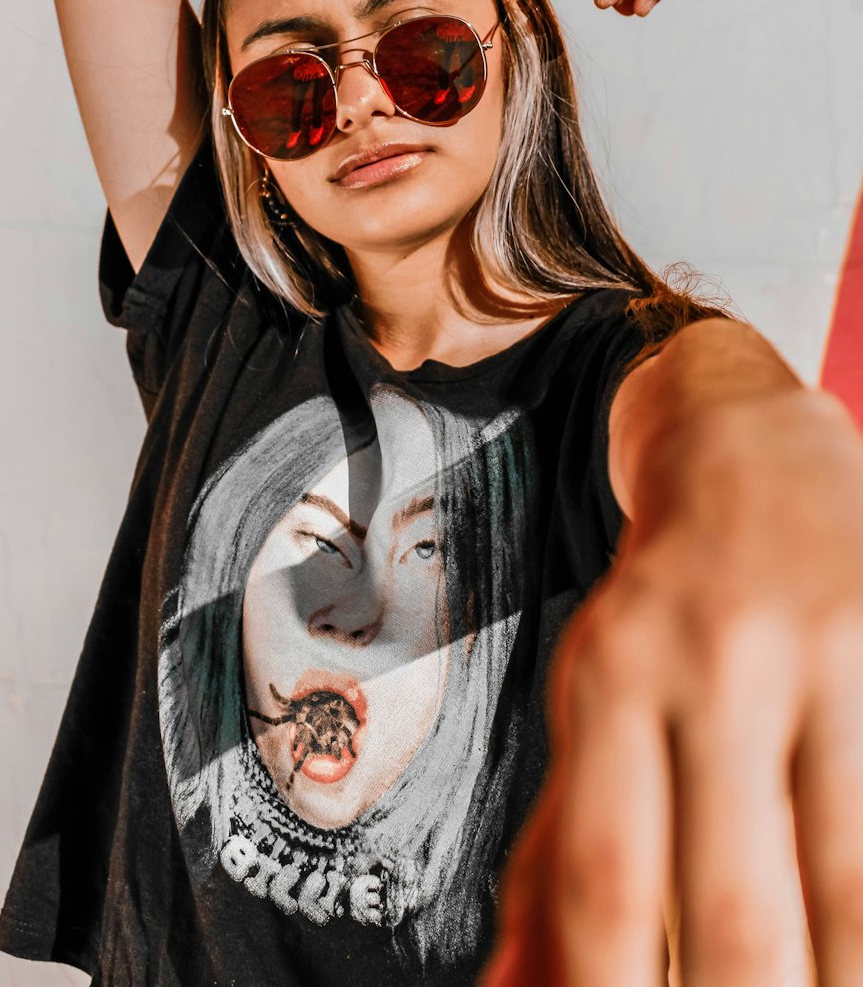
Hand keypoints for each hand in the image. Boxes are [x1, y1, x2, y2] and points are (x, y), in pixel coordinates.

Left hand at [481, 390, 862, 986]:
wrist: (753, 456)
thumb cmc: (660, 613)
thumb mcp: (591, 709)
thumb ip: (557, 857)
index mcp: (612, 678)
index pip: (604, 880)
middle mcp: (713, 664)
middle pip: (732, 911)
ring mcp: (823, 658)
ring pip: (846, 889)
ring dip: (833, 979)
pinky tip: (852, 950)